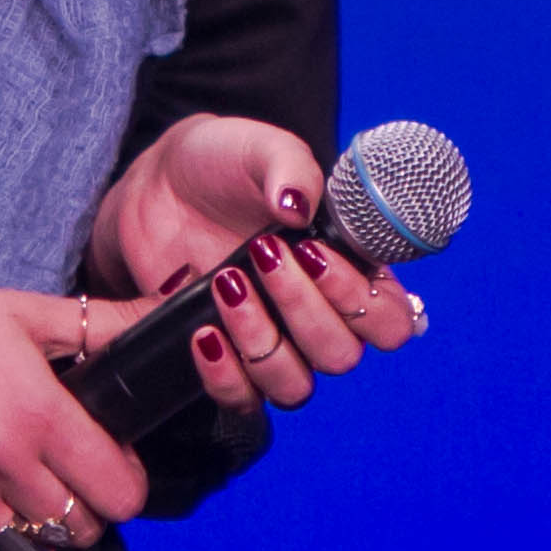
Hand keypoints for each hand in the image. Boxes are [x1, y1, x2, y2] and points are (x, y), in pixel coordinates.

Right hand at [0, 239, 151, 550]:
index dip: (126, 480)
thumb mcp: (17, 311)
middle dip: (88, 508)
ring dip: (42, 537)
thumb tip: (165, 310)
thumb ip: (99, 322)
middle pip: (83, 529)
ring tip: (29, 502)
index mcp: (35, 411)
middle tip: (69, 478)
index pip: (119, 489)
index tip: (112, 463)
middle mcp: (0, 463)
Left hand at [84, 113, 423, 430]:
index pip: (391, 318)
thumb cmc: (225, 162)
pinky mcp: (227, 359)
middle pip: (343, 354)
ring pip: (296, 385)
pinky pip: (242, 401)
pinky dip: (225, 376)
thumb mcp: (260, 149)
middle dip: (305, 307)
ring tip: (226, 282)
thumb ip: (290, 168)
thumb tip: (297, 206)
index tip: (316, 252)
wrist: (158, 182)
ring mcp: (273, 342)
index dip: (363, 300)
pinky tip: (206, 333)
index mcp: (350, 269)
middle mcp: (318, 315)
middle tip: (265, 251)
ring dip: (263, 340)